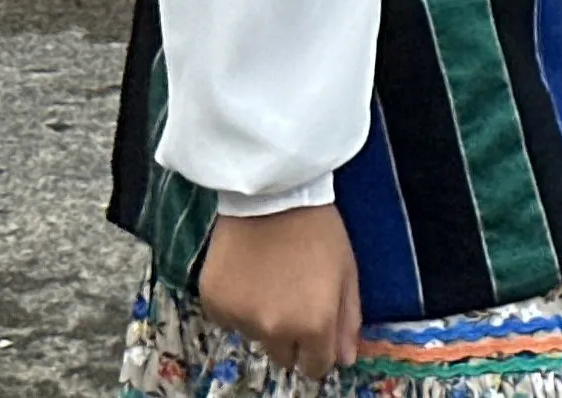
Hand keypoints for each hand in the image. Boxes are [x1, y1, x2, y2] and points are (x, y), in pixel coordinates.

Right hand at [195, 206, 359, 381]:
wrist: (271, 193)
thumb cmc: (318, 230)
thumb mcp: (346, 273)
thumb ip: (347, 321)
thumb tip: (344, 360)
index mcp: (314, 325)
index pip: (315, 367)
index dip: (317, 351)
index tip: (315, 332)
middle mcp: (275, 330)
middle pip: (283, 356)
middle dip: (290, 337)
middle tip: (291, 299)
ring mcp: (241, 319)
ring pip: (254, 336)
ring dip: (262, 318)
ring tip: (269, 277)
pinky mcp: (214, 304)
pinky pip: (228, 319)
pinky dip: (237, 304)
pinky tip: (246, 273)